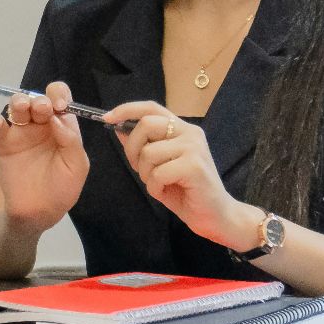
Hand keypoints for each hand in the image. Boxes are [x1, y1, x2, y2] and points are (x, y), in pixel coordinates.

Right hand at [0, 81, 89, 233]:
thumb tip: (58, 117)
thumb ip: (71, 141)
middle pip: (37, 100)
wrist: (38, 212)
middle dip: (40, 100)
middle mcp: (41, 124)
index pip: (60, 99)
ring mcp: (21, 133)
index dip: (59, 95)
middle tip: (43, 109)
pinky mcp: (3, 144)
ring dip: (18, 102)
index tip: (60, 105)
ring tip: (22, 107)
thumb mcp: (77, 166)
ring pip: (16, 107)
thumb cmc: (62, 189)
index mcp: (61, 126)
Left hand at [104, 100, 254, 247]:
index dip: (127, 109)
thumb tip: (118, 128)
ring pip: (149, 152)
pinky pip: (158, 173)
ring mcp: (194, 147)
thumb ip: (142, 147)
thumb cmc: (186, 191)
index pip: (151, 108)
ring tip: (159, 184)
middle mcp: (190, 132)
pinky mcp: (194, 166)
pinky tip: (167, 191)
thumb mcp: (158, 166)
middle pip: (146, 125)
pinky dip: (155, 187)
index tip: (107, 119)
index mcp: (182, 129)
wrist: (215, 215)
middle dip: (132, 149)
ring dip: (146, 174)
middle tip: (139, 169)